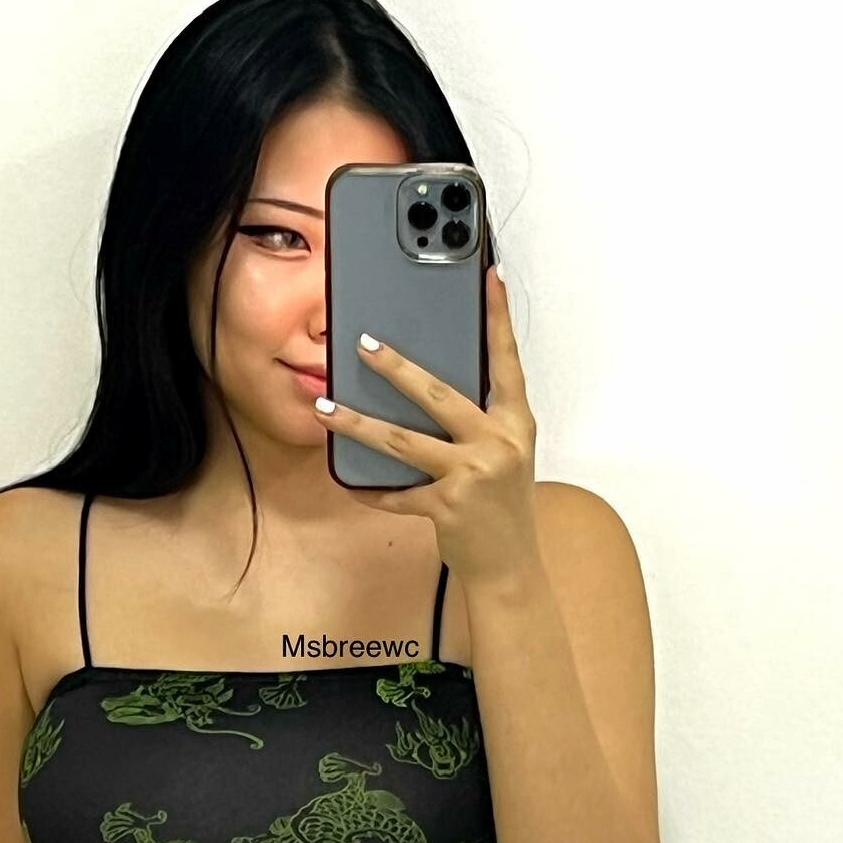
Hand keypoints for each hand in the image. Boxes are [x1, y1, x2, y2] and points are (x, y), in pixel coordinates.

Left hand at [314, 265, 539, 590]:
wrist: (510, 567)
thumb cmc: (502, 506)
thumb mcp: (506, 455)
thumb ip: (482, 420)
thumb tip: (430, 386)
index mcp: (517, 423)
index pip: (507, 361)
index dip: (498, 317)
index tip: (490, 276)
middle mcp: (498, 444)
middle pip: (438, 395)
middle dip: (396, 368)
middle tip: (361, 343)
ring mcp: (473, 476)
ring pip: (403, 442)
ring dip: (358, 424)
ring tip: (326, 408)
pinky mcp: (448, 506)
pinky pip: (396, 493)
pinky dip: (369, 489)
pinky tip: (345, 481)